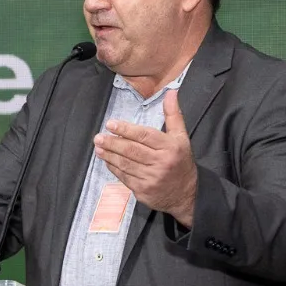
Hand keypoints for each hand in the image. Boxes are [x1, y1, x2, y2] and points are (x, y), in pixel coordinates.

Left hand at [93, 90, 196, 226]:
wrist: (186, 193)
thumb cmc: (180, 161)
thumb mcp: (181, 137)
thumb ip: (173, 114)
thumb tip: (170, 92)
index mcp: (170, 147)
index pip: (144, 136)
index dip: (126, 130)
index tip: (111, 124)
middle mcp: (161, 163)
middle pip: (132, 150)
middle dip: (113, 143)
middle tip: (99, 137)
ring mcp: (151, 178)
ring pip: (126, 164)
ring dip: (109, 155)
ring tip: (99, 147)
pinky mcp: (143, 190)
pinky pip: (124, 177)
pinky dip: (114, 168)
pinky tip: (107, 160)